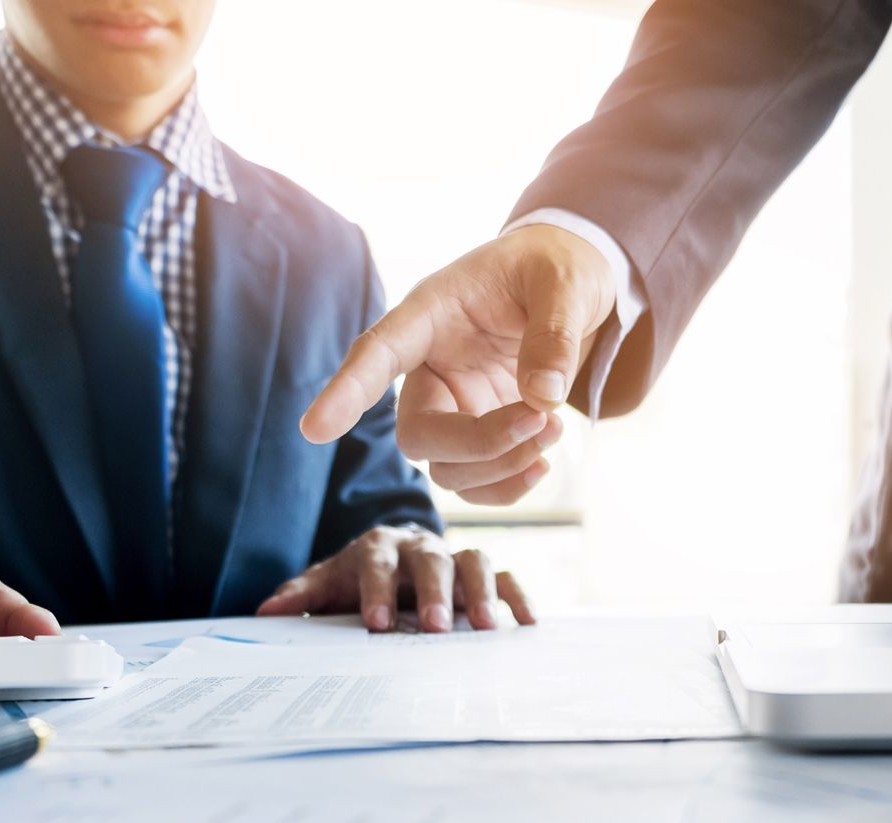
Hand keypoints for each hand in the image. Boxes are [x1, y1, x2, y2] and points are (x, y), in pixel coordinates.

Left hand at [255, 526, 534, 632]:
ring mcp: (455, 556)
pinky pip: (506, 577)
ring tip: (485, 628)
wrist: (391, 562)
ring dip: (480, 592)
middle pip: (431, 560)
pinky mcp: (483, 573)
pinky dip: (518, 596)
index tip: (377, 625)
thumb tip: (265, 613)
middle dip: (433, 592)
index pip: (377, 562)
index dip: (377, 590)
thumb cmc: (356, 579)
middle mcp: (420, 546)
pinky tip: (528, 623)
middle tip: (435, 626)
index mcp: (378, 546)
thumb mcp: (326, 585)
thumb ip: (301, 596)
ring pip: (474, 561)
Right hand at [299, 223, 615, 504]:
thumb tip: (543, 397)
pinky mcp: (479, 432)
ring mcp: (452, 405)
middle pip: (418, 433)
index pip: (378, 352)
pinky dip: (508, 485)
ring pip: (447, 468)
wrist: (577, 280)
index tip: (314, 431)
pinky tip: (542, 459)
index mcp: (432, 313)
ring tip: (556, 426)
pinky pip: (475, 482)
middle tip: (545, 421)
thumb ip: (553, 334)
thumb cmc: (558, 268)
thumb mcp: (564, 283)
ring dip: (503, 465)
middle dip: (479, 444)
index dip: (347, 391)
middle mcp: (430, 366)